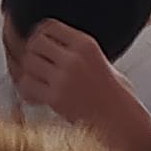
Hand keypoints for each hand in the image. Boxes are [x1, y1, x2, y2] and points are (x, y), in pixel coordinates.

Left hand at [9, 18, 150, 150]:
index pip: (49, 26)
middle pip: (35, 42)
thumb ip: (79, 53)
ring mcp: (63, 78)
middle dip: (31, 52)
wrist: (123, 123)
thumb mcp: (103, 62)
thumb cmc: (117, 98)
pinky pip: (27, 86)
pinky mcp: (56, 98)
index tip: (39, 44)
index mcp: (86, 45)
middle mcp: (74, 58)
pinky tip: (37, 96)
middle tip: (34, 64)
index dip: (39, 34)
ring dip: (27, 71)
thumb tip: (54, 48)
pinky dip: (27, 91)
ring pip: (28, 63)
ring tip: (36, 81)